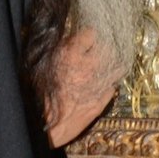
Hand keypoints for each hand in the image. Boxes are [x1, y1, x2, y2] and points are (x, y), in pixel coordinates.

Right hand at [45, 29, 118, 146]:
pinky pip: (114, 83)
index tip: (86, 36)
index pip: (91, 32)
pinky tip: (103, 80)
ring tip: (105, 62)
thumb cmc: (40, 94)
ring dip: (112, 61)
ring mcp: (100, 83)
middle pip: (108, 46)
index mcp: (71, 55)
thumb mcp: (43, 64)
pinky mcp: (105, 98)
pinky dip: (110, 79)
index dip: (89, 33)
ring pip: (118, 63)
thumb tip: (72, 37)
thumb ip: (60, 49)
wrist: (48, 125)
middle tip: (96, 48)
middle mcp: (89, 66)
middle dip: (103, 45)